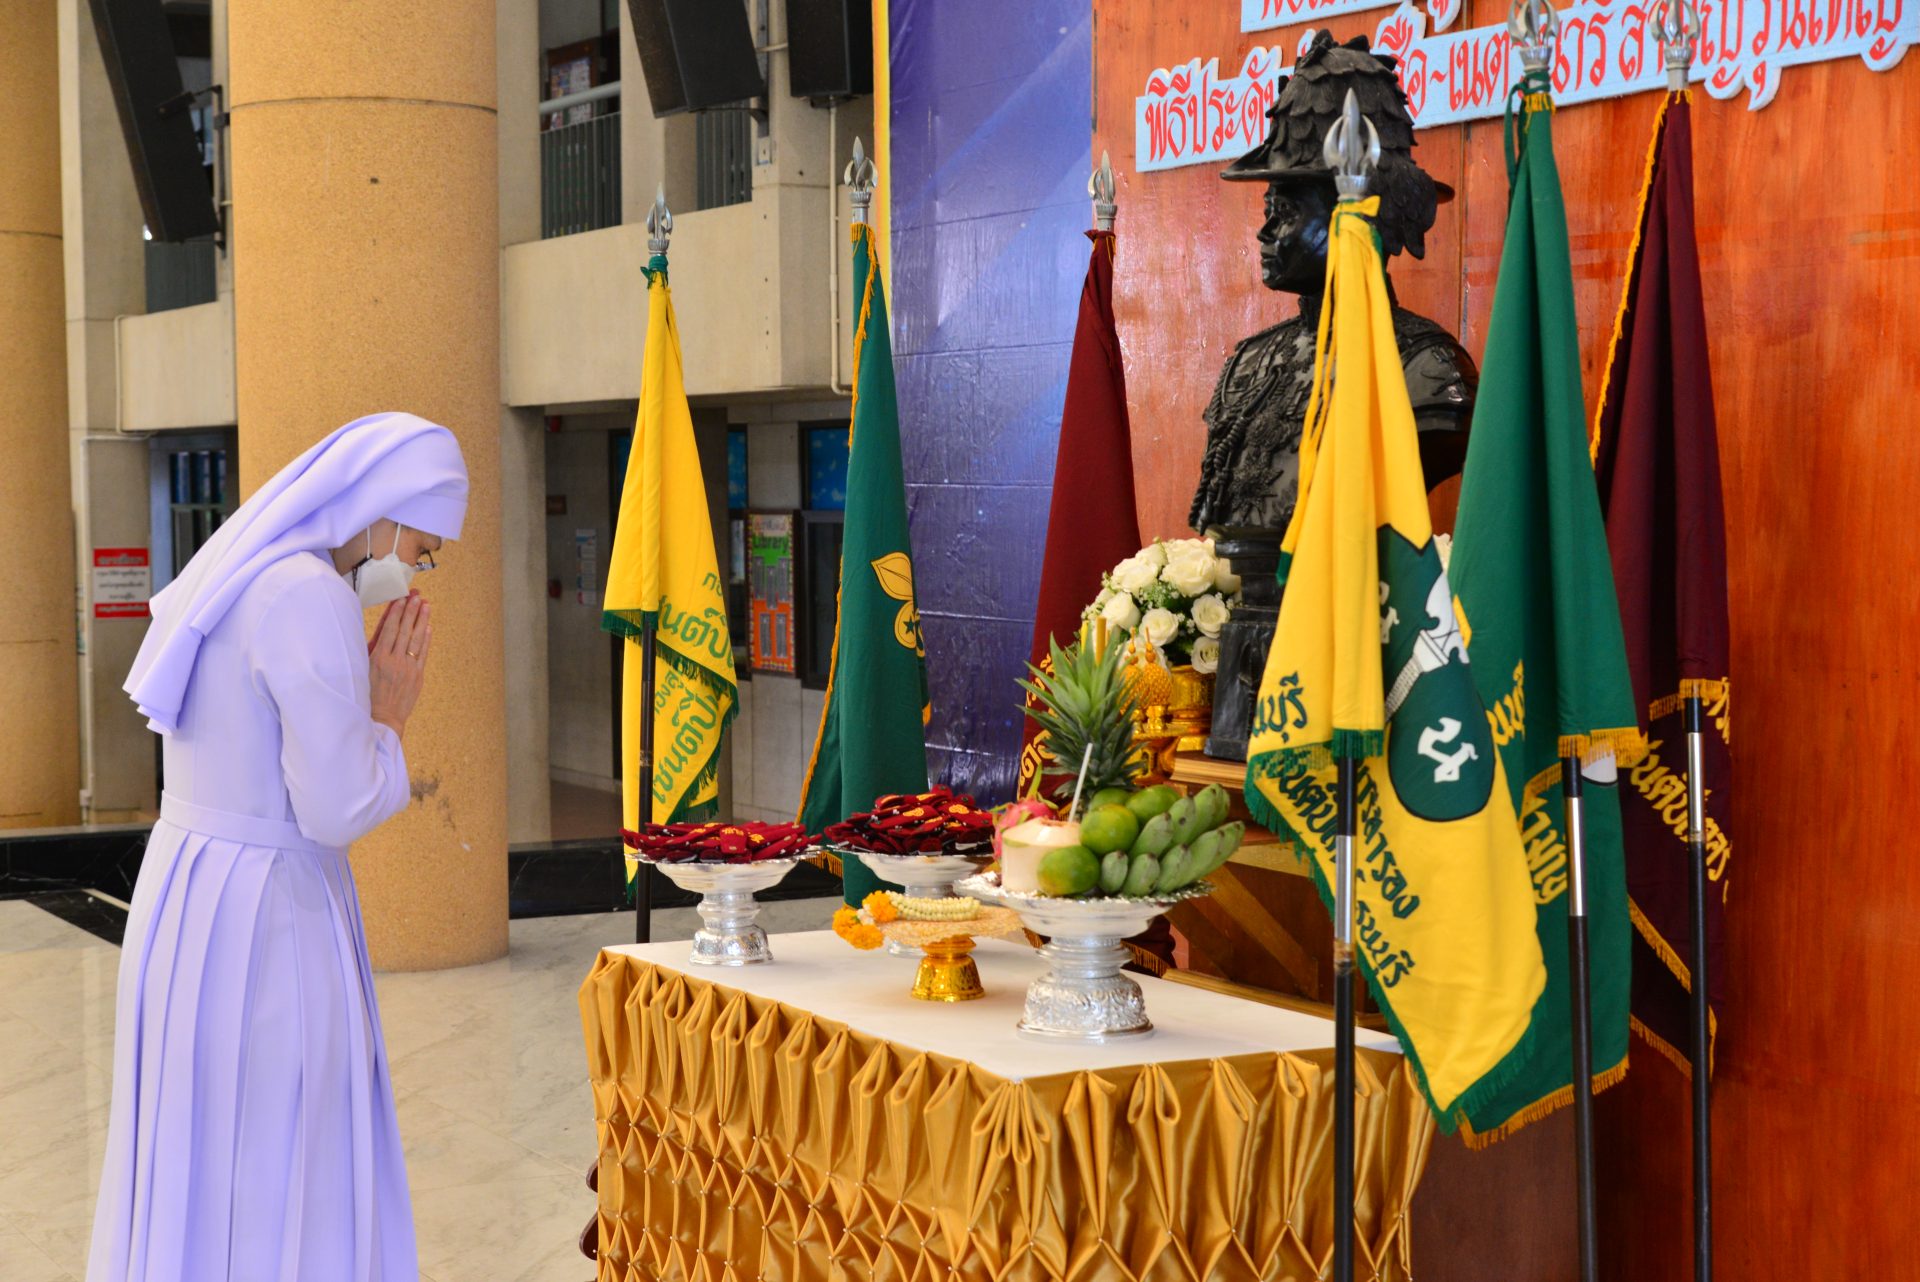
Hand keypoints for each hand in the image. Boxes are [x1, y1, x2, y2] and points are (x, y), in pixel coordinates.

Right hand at [369, 590, 430, 737]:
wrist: (381, 719)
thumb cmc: (367, 694)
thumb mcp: (363, 669)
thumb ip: (372, 648)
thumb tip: (382, 627)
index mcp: (378, 658)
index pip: (389, 629)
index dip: (396, 612)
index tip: (400, 598)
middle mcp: (394, 661)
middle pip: (404, 630)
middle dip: (410, 610)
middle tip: (416, 595)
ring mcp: (408, 668)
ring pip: (416, 639)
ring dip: (421, 620)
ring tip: (425, 605)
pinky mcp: (417, 676)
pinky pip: (423, 653)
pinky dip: (426, 639)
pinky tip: (428, 627)